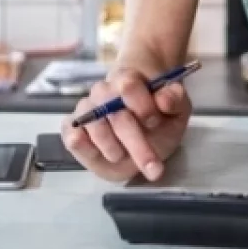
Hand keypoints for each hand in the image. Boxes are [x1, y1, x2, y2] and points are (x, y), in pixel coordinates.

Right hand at [61, 68, 191, 183]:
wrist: (139, 127)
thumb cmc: (157, 115)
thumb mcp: (176, 109)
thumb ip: (175, 100)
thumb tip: (163, 99)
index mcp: (128, 79)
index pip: (129, 85)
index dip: (143, 106)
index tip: (155, 123)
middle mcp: (103, 91)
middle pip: (115, 114)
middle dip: (136, 144)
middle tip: (153, 168)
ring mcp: (85, 109)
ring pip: (93, 126)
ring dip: (111, 147)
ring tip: (123, 156)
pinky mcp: (71, 128)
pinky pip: (71, 136)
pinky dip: (83, 148)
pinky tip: (98, 156)